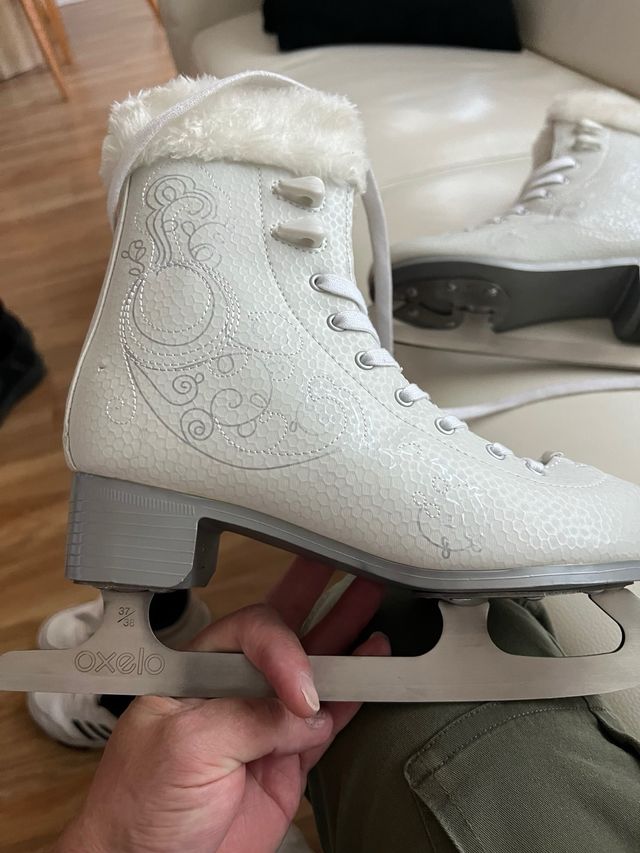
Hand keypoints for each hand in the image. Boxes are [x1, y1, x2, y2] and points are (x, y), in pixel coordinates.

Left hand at [56, 558, 388, 852]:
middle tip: (353, 572)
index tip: (300, 691)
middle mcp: (233, 689)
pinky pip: (325, 724)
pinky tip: (371, 676)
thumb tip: (306, 713)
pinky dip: (351, 702)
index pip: (252, 633)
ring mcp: (262, 724)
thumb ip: (248, 719)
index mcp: (198, 670)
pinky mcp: (285, 762)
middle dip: (319, 600)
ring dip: (345, 644)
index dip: (284, 650)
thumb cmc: (137, 806)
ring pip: (313, 675)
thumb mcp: (185, 747)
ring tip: (375, 613)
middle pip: (284, 633)